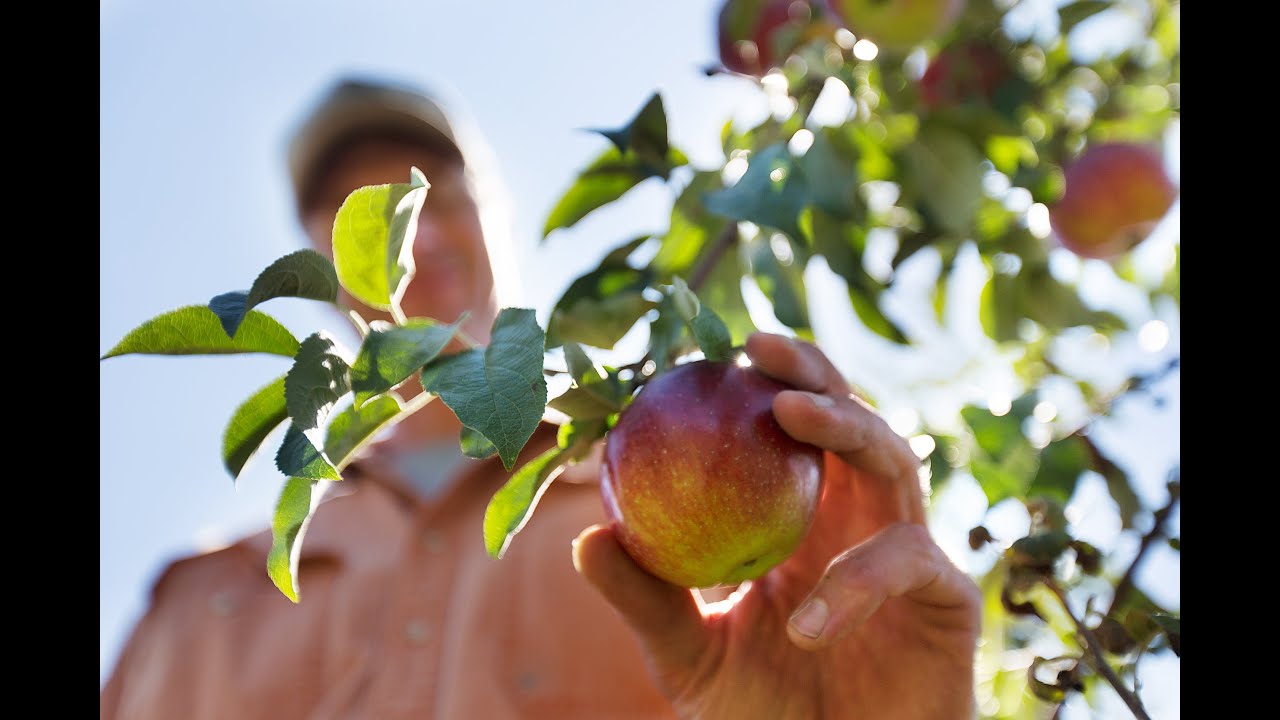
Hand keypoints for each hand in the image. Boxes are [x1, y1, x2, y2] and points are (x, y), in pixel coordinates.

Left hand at [574, 333, 980, 719]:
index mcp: (803, 518)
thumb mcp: (688, 654)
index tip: (714, 347)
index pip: (789, 430)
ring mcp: (908, 553)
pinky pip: (912, 563)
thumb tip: (584, 536)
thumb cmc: (761, 712)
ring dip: (847, 426)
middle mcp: (859, 521)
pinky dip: (859, 579)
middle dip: (813, 372)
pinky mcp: (947, 600)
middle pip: (850, 419)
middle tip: (759, 348)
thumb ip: (647, 600)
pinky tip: (804, 619)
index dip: (763, 380)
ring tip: (789, 413)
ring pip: (895, 462)